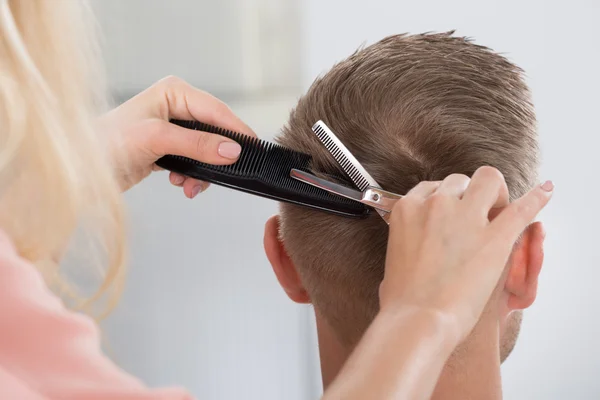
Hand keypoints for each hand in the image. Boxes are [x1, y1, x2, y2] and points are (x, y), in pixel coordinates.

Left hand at [100, 76, 255, 196]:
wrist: (80, 170)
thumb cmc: (107, 144)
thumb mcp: (157, 140)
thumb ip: (198, 144)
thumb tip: (232, 150)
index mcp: (174, 92)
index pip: (216, 110)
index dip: (236, 130)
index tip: (253, 149)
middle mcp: (175, 107)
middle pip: (214, 131)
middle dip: (215, 157)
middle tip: (221, 174)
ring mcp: (172, 129)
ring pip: (206, 150)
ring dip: (203, 170)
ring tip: (190, 185)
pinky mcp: (168, 148)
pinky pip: (194, 161)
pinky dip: (193, 175)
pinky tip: (181, 183)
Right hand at [379, 167, 552, 342]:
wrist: (418, 320)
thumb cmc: (402, 299)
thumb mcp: (394, 255)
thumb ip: (407, 238)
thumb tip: (416, 242)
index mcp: (407, 208)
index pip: (432, 187)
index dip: (446, 199)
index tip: (453, 212)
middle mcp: (435, 204)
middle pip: (459, 180)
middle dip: (469, 194)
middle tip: (475, 216)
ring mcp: (466, 218)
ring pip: (489, 181)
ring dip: (495, 194)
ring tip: (498, 212)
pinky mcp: (495, 238)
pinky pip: (523, 208)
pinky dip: (537, 198)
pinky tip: (545, 192)